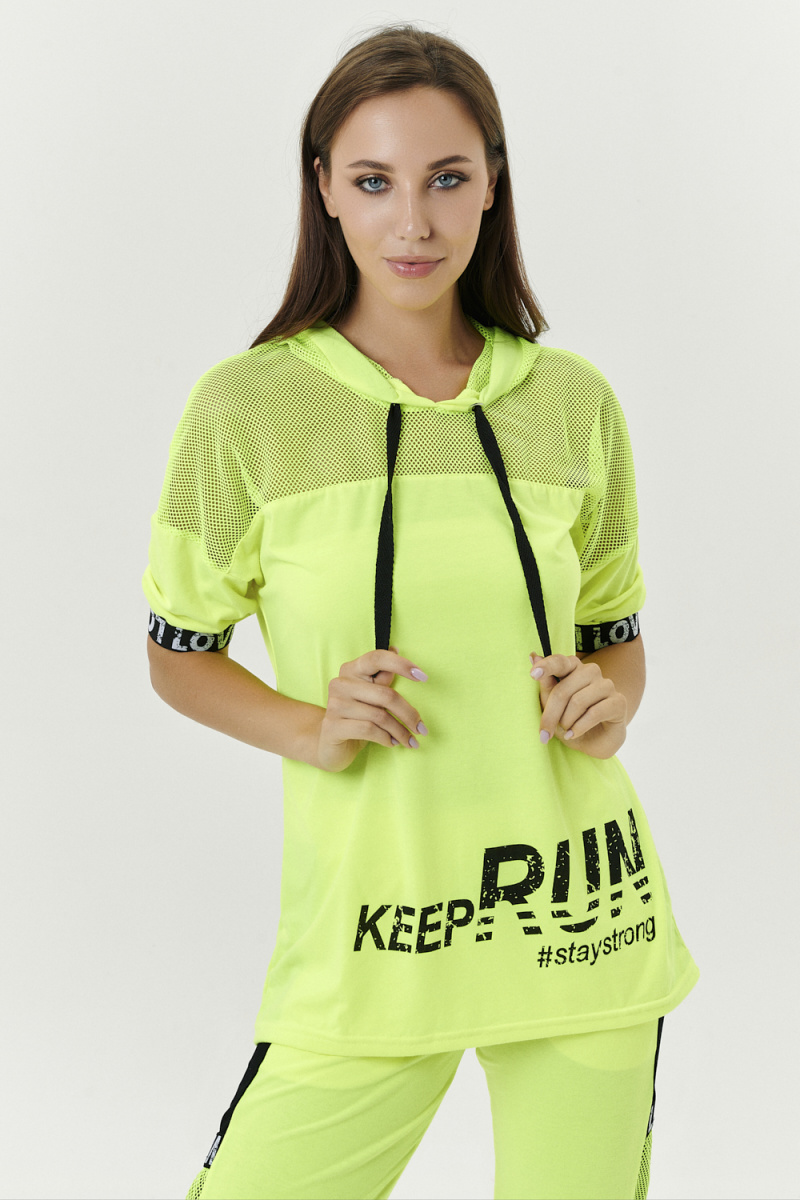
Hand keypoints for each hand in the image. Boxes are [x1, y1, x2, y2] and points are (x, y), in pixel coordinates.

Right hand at [315, 646, 428, 772]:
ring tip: (410, 740)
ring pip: (379, 716)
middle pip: (385, 694)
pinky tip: (392, 743)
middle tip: (422, 729)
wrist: (330, 744)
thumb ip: (382, 677)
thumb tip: (395, 649)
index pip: (377, 658)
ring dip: (400, 731)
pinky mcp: (332, 726)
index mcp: (351, 670)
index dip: (401, 664)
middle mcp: (340, 683)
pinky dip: (386, 738)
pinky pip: (369, 730)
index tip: (423, 677)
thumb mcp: (371, 696)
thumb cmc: (356, 717)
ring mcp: (334, 705)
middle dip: (409, 714)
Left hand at [530, 652, 626, 759]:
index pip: (560, 661)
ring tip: (565, 731)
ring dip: (567, 721)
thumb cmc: (569, 720)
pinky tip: (573, 734)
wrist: (594, 743)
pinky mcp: (618, 702)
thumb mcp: (552, 705)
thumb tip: (533, 656)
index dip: (547, 666)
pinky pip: (594, 712)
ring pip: (578, 701)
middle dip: (551, 714)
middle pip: (564, 689)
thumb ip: (546, 683)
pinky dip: (580, 727)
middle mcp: (591, 671)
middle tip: (544, 733)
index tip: (533, 674)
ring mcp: (607, 685)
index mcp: (573, 668)